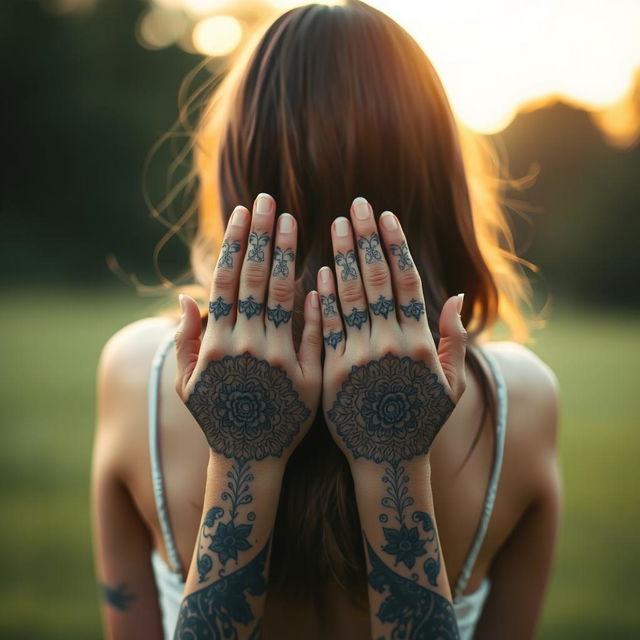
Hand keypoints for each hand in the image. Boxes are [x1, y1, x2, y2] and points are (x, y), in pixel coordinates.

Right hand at [174, 193, 321, 466]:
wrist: (250, 462)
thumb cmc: (218, 421)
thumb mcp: (190, 384)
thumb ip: (189, 340)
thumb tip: (185, 297)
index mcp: (218, 343)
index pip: (226, 281)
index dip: (234, 243)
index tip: (242, 211)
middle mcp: (248, 346)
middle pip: (254, 280)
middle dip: (261, 236)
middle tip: (268, 200)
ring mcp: (280, 361)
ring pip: (284, 297)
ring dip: (287, 256)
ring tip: (292, 221)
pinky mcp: (308, 377)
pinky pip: (315, 333)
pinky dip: (318, 303)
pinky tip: (322, 272)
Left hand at [317, 197, 466, 469]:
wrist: (386, 464)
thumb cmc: (420, 424)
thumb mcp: (450, 386)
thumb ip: (451, 341)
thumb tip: (456, 297)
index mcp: (418, 342)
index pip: (405, 281)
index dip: (395, 244)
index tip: (384, 215)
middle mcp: (389, 344)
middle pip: (376, 280)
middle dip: (366, 239)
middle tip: (356, 204)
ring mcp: (359, 357)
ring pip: (350, 297)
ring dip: (343, 257)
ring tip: (336, 224)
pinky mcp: (332, 373)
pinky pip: (326, 329)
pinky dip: (323, 298)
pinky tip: (318, 270)